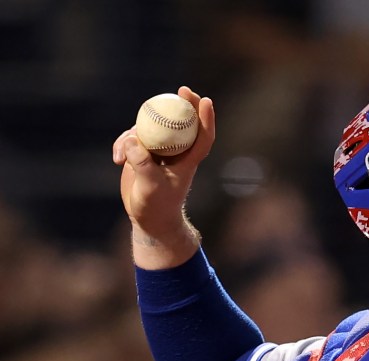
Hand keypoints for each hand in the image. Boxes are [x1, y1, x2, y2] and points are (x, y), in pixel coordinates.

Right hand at [112, 86, 215, 268]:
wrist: (147, 218)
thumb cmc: (156, 205)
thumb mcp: (151, 185)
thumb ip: (143, 163)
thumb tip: (134, 140)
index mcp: (188, 161)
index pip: (203, 137)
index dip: (206, 119)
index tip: (206, 100)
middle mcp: (176, 153)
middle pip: (183, 123)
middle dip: (184, 104)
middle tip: (183, 89)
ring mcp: (158, 151)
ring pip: (152, 128)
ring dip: (136, 132)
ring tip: (122, 155)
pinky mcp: (142, 153)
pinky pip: (132, 138)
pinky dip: (123, 144)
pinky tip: (116, 159)